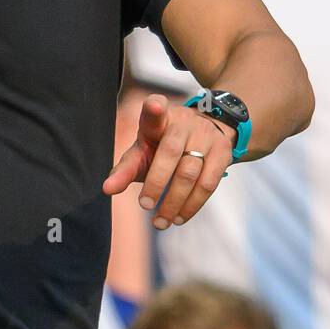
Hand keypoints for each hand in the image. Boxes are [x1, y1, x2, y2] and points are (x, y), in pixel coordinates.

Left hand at [102, 93, 236, 228]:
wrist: (203, 134)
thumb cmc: (161, 146)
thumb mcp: (141, 152)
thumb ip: (125, 169)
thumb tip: (107, 189)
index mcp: (158, 120)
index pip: (155, 111)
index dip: (154, 108)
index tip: (153, 105)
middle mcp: (183, 123)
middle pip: (170, 153)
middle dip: (156, 182)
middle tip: (144, 205)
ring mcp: (205, 135)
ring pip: (190, 172)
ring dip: (174, 201)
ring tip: (160, 222)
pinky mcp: (222, 150)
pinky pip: (208, 183)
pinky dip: (193, 205)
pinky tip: (179, 217)